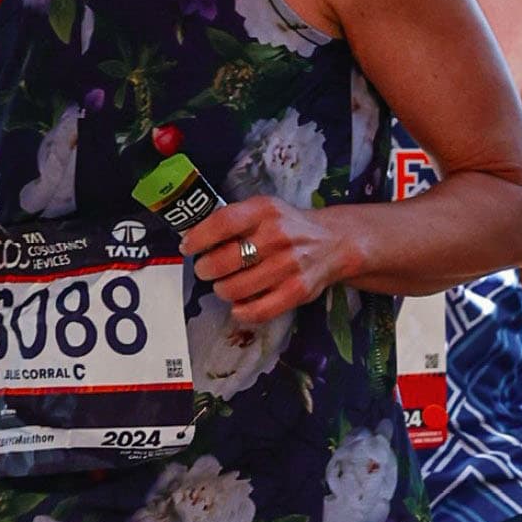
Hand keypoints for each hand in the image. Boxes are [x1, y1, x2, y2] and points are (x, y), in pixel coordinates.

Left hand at [183, 192, 359, 323]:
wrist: (333, 242)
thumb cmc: (288, 226)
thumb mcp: (264, 210)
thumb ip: (234, 220)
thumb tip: (194, 239)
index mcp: (264, 211)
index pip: (222, 223)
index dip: (198, 238)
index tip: (187, 247)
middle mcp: (277, 236)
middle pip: (224, 261)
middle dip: (206, 269)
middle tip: (206, 270)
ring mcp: (288, 266)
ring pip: (236, 288)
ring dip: (222, 290)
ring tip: (224, 285)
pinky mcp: (297, 291)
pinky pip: (258, 310)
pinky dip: (241, 311)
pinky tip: (239, 305)